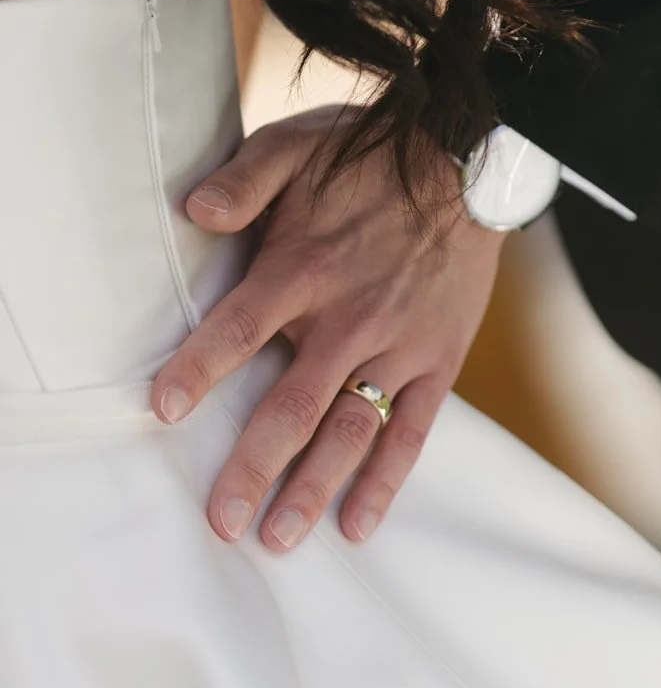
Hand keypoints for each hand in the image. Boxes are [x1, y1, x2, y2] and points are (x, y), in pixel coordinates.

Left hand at [152, 106, 504, 550]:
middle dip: (253, 469)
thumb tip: (193, 209)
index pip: (239, 329)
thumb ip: (243, 179)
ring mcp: (397, 348)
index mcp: (304, 269)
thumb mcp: (296, 147)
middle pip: (292, 407)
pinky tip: (356, 526)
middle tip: (221, 522)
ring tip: (278, 540)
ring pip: (350, 432)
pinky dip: (385, 482)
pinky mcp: (436, 363)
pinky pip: (411, 433)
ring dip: (313, 490)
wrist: (470, 162)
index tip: (163, 411)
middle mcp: (349, 319)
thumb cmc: (368, 158)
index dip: (200, 370)